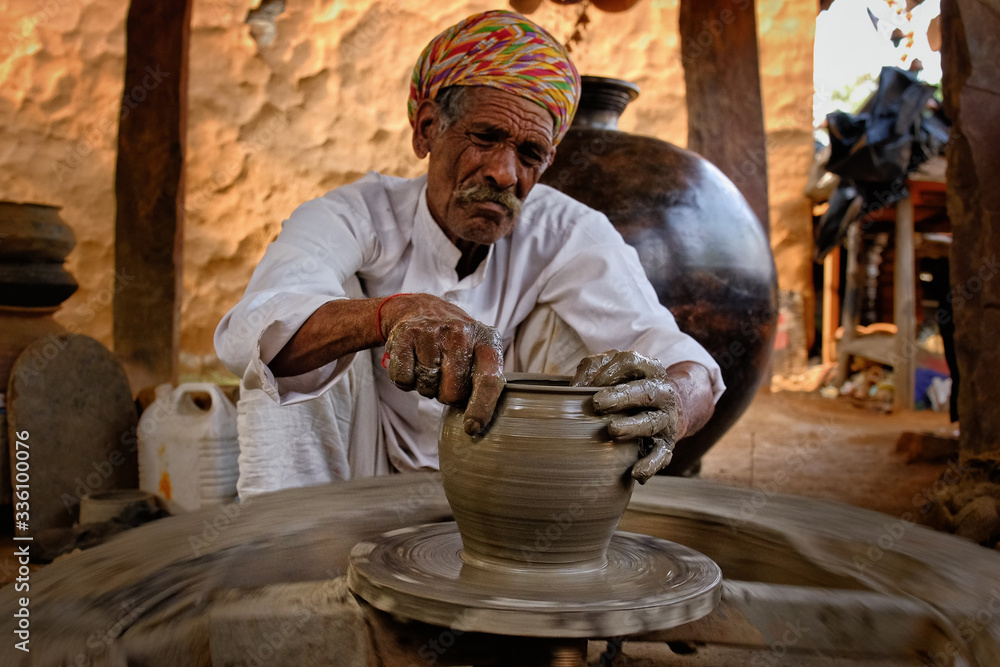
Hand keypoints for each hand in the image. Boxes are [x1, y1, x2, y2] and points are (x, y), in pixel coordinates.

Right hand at [382, 294, 503, 434]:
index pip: (488, 380)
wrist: (421, 309)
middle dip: (446, 394)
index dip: (481, 408)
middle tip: (444, 377)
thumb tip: (476, 424)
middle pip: (452, 393)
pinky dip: (406, 380)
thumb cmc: (455, 343)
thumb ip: (485, 383)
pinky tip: (412, 362)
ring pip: (426, 387)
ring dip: (426, 386)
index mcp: (486, 341)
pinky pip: (403, 380)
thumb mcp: (478, 354)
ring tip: (429, 364)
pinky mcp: (405, 335)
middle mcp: (461, 333)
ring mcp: (432, 332)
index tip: (472, 427)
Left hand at [572, 350, 713, 483]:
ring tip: (613, 431)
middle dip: (622, 396)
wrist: (667, 407)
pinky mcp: (667, 443)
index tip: (583, 385)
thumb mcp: (614, 372)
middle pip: (644, 391)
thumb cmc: (629, 387)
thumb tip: (569, 390)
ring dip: (633, 426)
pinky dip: (650, 464)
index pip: (630, 362)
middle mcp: (661, 391)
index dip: (607, 371)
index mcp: (648, 368)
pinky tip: (636, 472)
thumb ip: (593, 373)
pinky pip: (661, 455)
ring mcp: (666, 418)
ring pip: (652, 422)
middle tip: (598, 403)